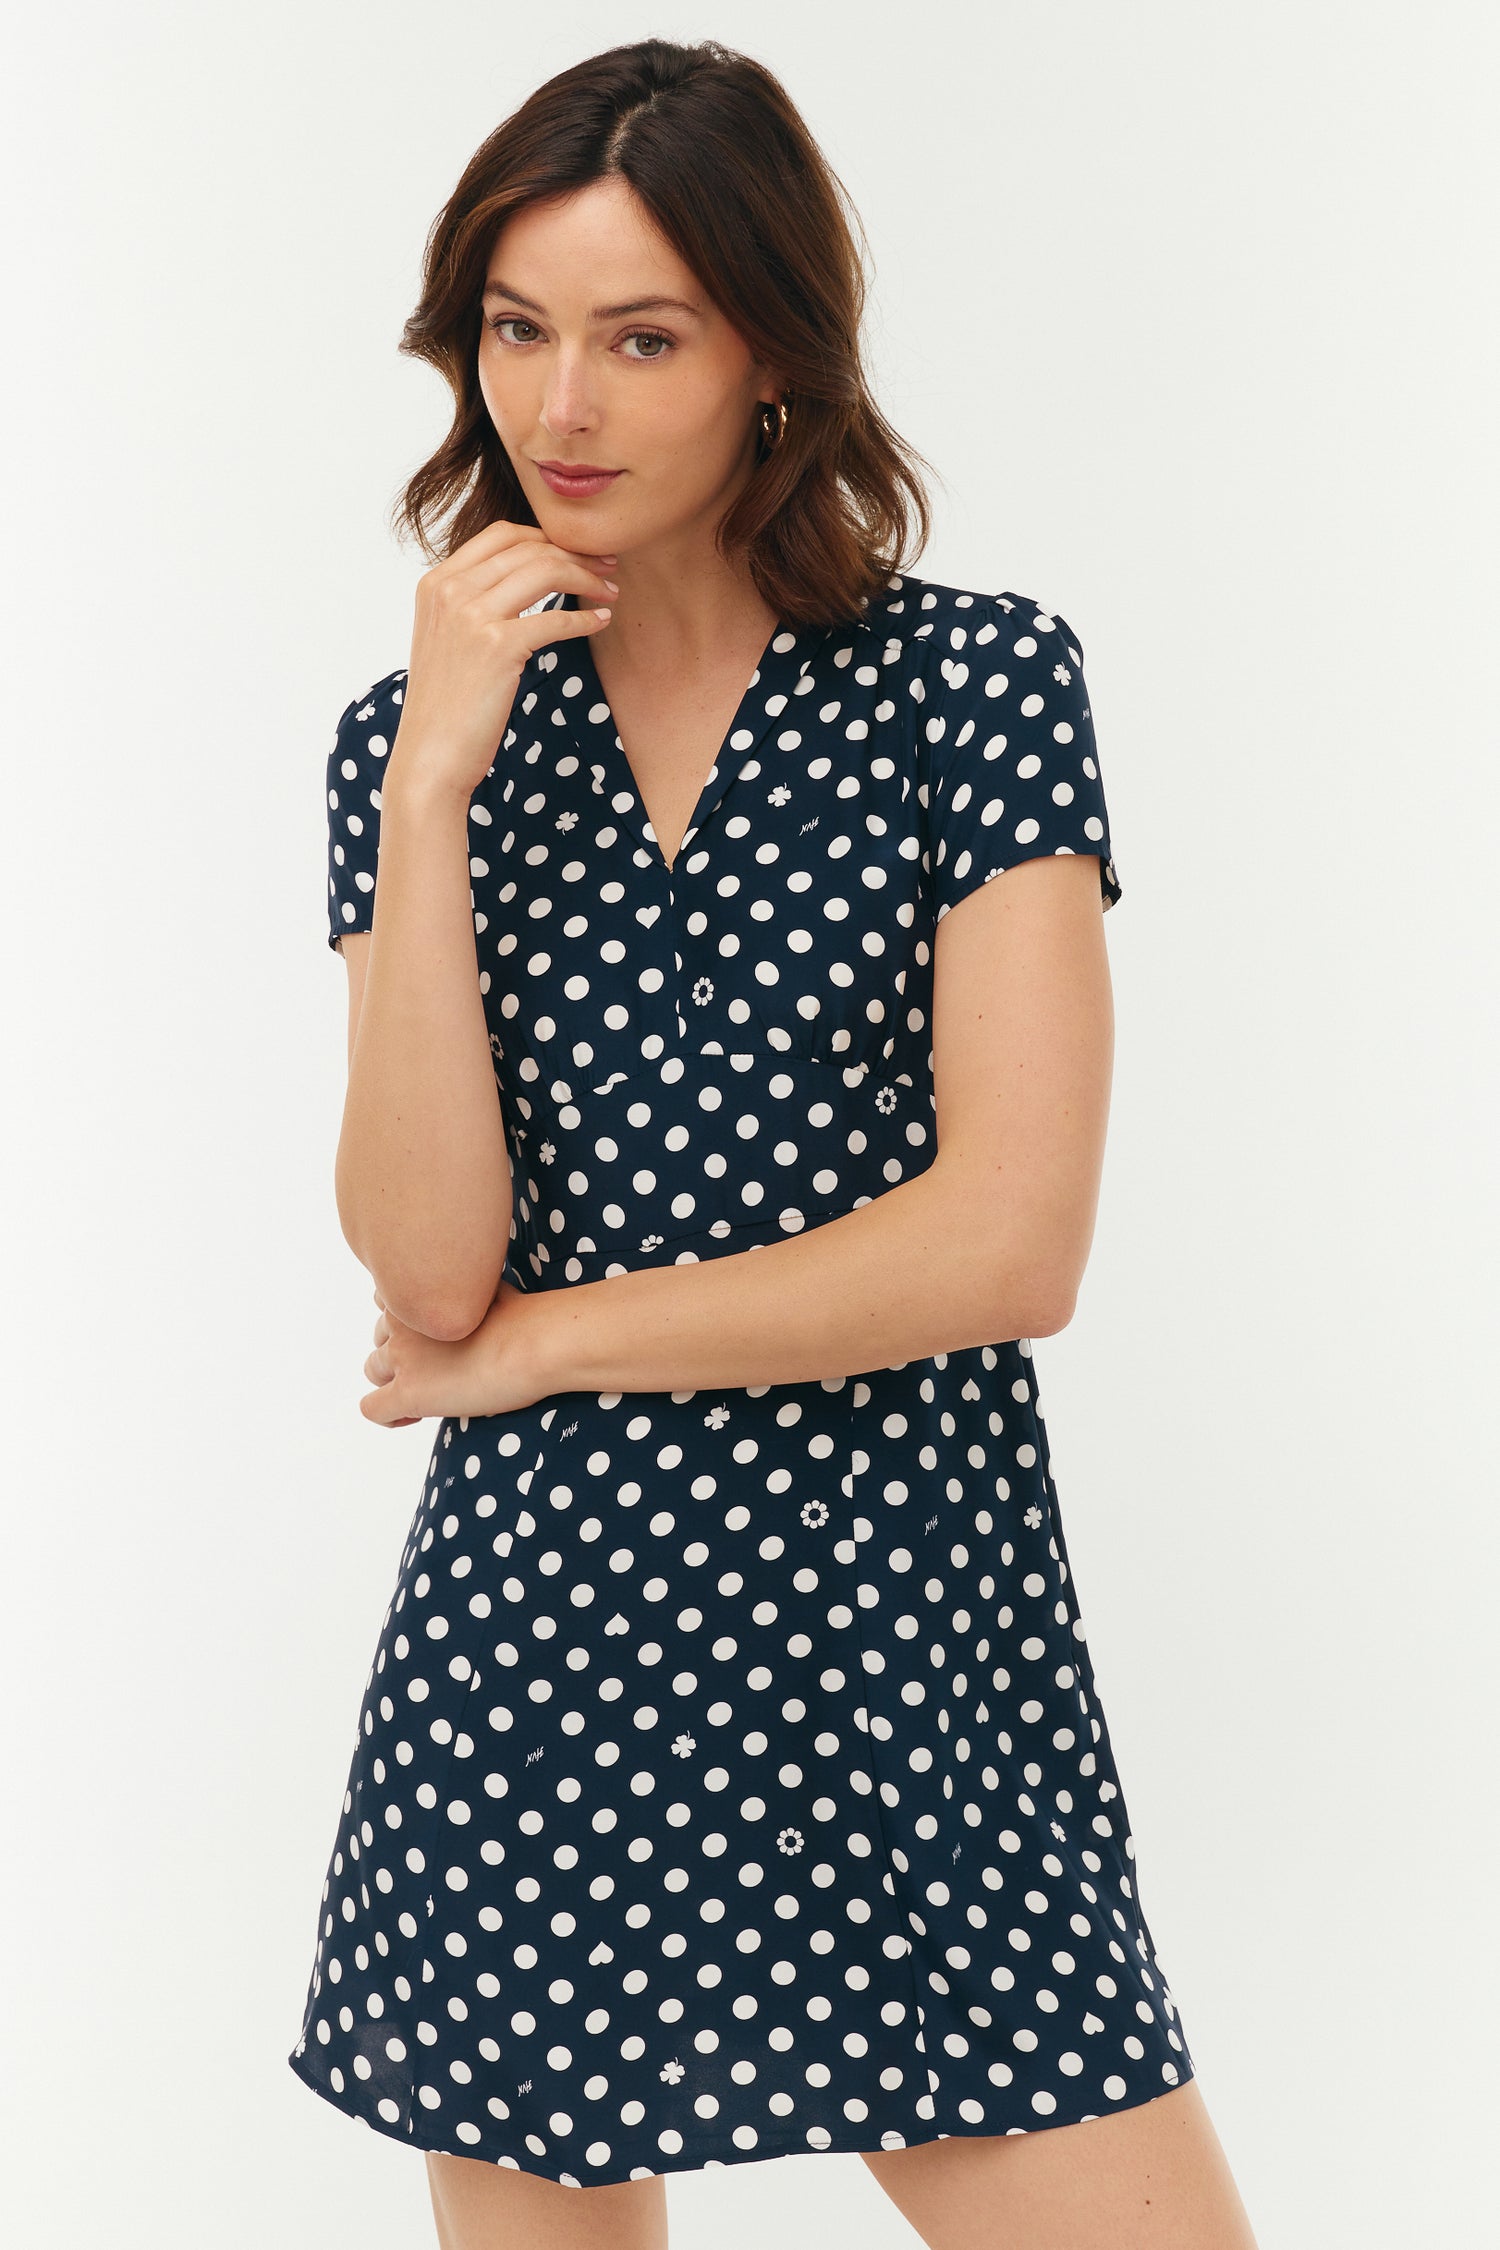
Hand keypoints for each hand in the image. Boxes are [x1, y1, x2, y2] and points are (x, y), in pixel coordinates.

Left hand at [360, 1282, 553, 1425]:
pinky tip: (415, 1417)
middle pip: (381, 1339)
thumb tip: (472, 1298)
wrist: (535, 1342)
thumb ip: (462, 1291)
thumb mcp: (485, 1286)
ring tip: (431, 1392)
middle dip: (405, 1354)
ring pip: (373, 1370)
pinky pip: (373, 1409)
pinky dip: (390, 1416)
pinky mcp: (408, 1393)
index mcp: (417, 1293)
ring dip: (396, 1381)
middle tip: (441, 1368)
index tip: (433, 1340)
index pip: (387, 1305)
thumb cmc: (523, 1315)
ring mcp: (402, 1357)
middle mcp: (401, 1321)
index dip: (408, 1326)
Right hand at [395, 523, 619, 799]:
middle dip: (577, 552)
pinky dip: (585, 618)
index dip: (547, 535)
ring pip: (546, 571)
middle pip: (529, 548)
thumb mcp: (446, 640)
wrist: (429, 756)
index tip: (577, 550)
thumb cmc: (446, 706)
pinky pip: (556, 618)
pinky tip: (601, 623)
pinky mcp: (497, 647)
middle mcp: (450, 591)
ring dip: (588, 577)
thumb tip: (521, 583)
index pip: (501, 534)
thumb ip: (472, 605)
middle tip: (608, 565)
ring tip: (611, 591)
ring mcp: (471, 616)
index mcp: (436, 583)